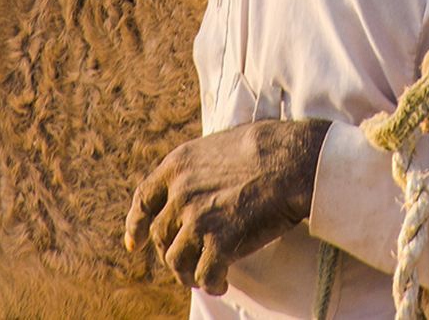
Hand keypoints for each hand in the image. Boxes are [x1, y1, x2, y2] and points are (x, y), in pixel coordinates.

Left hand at [124, 118, 331, 295]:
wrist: (293, 161)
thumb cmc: (268, 147)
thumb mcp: (220, 144)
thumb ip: (201, 167)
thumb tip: (203, 180)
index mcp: (178, 165)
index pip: (144, 199)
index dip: (136, 224)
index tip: (135, 244)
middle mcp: (180, 193)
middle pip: (161, 236)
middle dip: (171, 254)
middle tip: (187, 264)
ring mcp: (197, 218)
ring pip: (176, 261)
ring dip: (188, 274)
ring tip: (204, 279)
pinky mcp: (219, 241)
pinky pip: (205, 275)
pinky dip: (211, 283)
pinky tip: (221, 284)